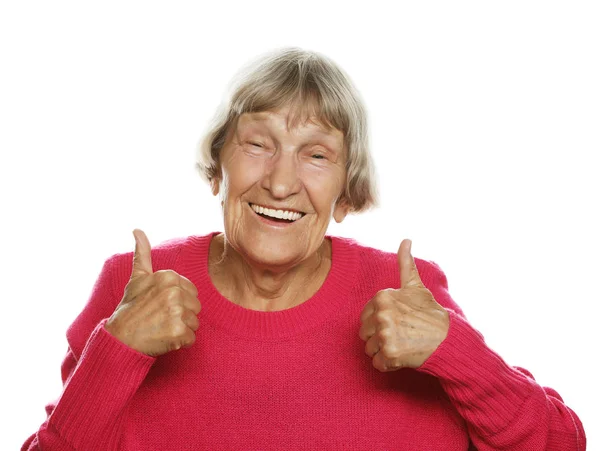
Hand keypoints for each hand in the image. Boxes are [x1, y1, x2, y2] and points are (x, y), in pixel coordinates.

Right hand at [105, 229, 201, 356]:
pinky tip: (164, 338)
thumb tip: (137, 230)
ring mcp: (177, 312)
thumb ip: (142, 254)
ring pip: (195, 323)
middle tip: (161, 318)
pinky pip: (192, 338)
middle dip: (182, 315)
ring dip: (181, 329)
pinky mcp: (178, 332)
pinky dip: (180, 342)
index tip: (160, 306)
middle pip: (196, 307)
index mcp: (169, 277)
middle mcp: (174, 292)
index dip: (178, 301)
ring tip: (162, 328)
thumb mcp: (137, 278)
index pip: (191, 292)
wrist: (120, 338)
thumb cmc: (130, 308)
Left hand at [359, 239, 448, 371]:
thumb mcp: (416, 286)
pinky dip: (388, 365)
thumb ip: (406, 264)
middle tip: (399, 336)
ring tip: (401, 345)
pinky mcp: (390, 354)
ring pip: (369, 350)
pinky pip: (377, 364)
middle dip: (379, 337)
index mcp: (382, 297)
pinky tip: (402, 357)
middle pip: (364, 334)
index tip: (397, 323)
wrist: (448, 339)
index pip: (365, 317)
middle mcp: (381, 315)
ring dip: (383, 352)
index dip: (378, 322)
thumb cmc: (430, 313)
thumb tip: (406, 240)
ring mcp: (385, 335)